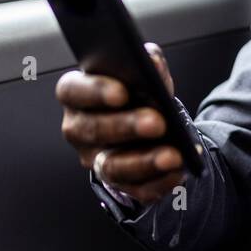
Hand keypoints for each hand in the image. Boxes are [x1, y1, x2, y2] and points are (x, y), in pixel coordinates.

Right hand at [56, 42, 186, 205]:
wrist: (147, 121)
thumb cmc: (137, 91)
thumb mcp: (142, 71)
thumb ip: (146, 62)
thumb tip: (152, 63)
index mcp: (76, 94)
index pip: (72, 91)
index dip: (94, 91)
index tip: (122, 92)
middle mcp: (78, 129)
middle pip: (93, 130)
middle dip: (126, 126)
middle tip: (157, 122)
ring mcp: (94, 159)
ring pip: (112, 166)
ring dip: (144, 162)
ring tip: (173, 154)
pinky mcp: (117, 184)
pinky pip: (135, 189)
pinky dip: (159, 181)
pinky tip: (178, 171)